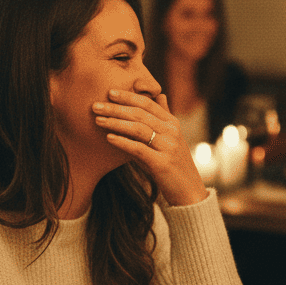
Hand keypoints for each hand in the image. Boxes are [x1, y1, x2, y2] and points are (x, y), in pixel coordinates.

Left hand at [94, 89, 206, 205]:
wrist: (189, 192)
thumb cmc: (174, 164)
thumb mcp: (171, 138)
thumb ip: (163, 117)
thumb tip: (160, 96)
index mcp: (173, 123)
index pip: (148, 104)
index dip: (128, 96)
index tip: (109, 92)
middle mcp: (172, 132)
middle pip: (140, 114)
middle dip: (116, 108)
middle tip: (95, 105)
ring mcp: (169, 147)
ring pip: (139, 129)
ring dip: (116, 123)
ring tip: (98, 120)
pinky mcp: (162, 164)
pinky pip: (139, 149)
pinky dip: (123, 142)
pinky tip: (109, 138)